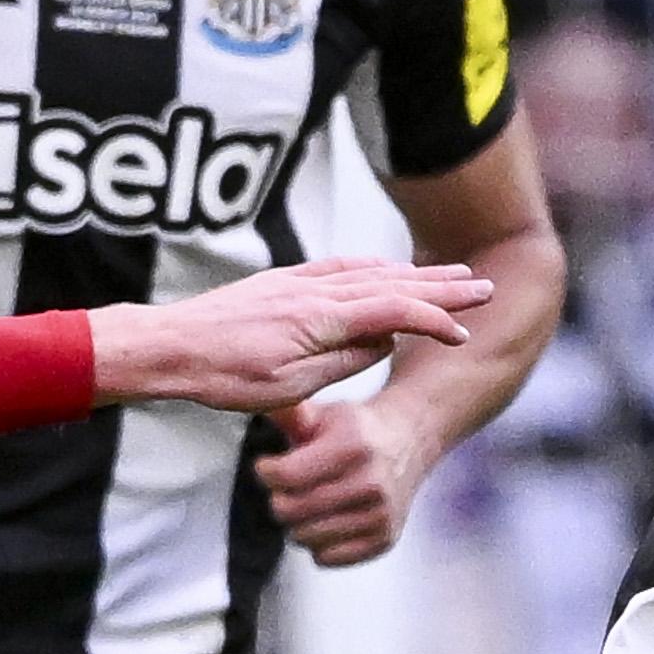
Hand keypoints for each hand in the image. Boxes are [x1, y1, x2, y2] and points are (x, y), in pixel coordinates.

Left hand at [91, 262, 489, 414]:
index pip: (395, 310)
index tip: (463, 335)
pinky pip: (343, 268)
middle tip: (482, 285)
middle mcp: (315, 291)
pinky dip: (376, 269)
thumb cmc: (224, 375)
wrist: (170, 346)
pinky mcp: (284, 283)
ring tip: (448, 275)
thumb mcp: (290, 385)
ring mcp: (299, 282)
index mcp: (322, 318)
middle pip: (391, 283)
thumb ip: (344, 359)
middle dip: (440, 285)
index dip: (434, 320)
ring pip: (370, 272)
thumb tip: (385, 341)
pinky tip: (386, 269)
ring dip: (413, 274)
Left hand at [256, 394, 431, 565]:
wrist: (408, 443)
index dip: (267, 472)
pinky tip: (329, 520)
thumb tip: (263, 396)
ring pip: (304, 537)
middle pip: (290, 510)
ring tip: (311, 502)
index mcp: (353, 446)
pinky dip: (319, 544)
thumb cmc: (358, 429)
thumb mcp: (326, 413)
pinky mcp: (384, 539)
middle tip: (290, 487)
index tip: (269, 466)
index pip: (286, 475)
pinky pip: (326, 558)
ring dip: (298, 522)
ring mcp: (380, 515)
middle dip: (280, 498)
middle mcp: (371, 483)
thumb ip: (291, 413)